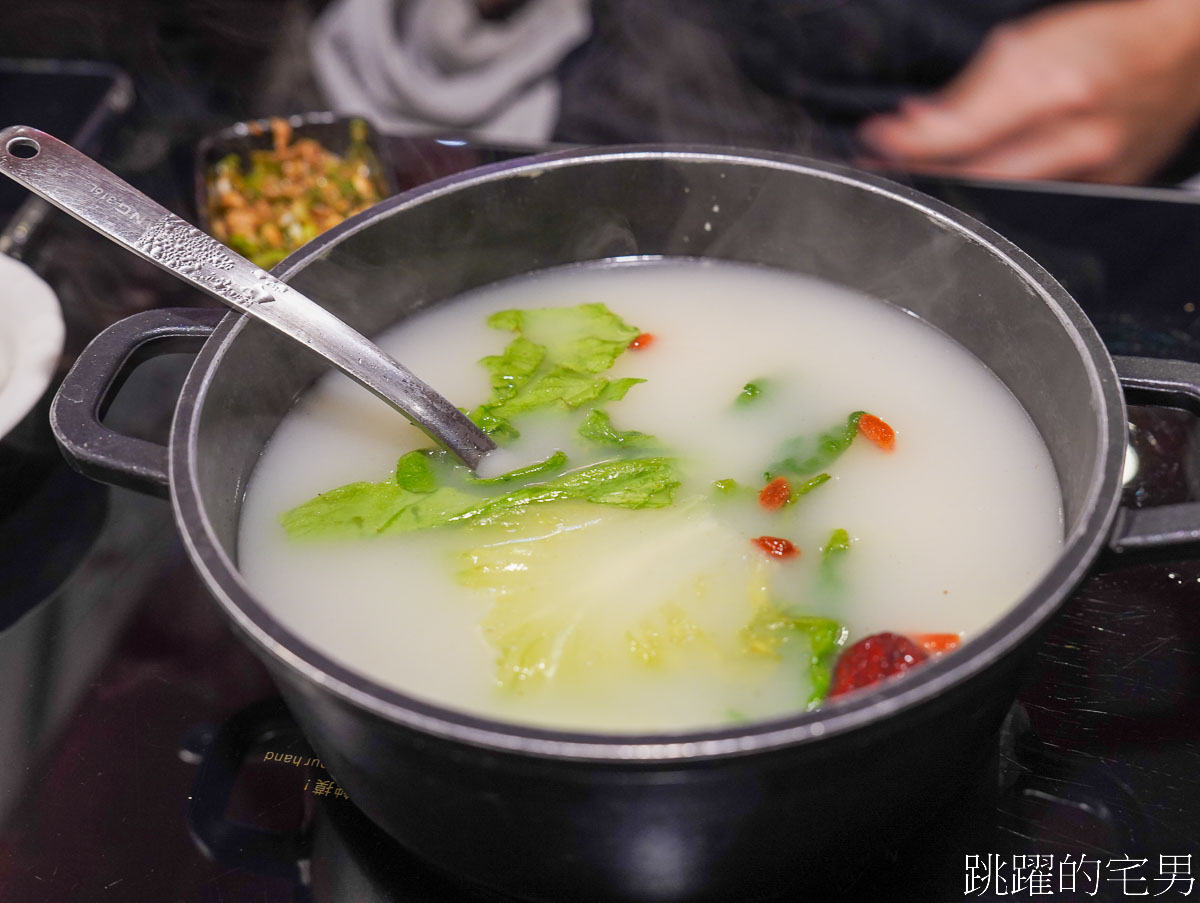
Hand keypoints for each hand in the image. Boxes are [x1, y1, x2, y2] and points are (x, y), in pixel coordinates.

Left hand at [857, 0, 1199, 182]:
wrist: (1181, 54)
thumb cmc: (1104, 42)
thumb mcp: (1027, 47)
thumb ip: (966, 96)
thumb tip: (911, 125)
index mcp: (1056, 89)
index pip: (965, 133)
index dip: (912, 145)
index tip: (876, 146)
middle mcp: (1079, 137)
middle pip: (980, 180)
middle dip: (925, 178)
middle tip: (884, 173)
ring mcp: (1096, 172)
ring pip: (1006, 202)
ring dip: (956, 194)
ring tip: (925, 179)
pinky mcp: (1105, 193)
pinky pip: (1038, 207)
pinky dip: (1000, 198)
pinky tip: (979, 185)